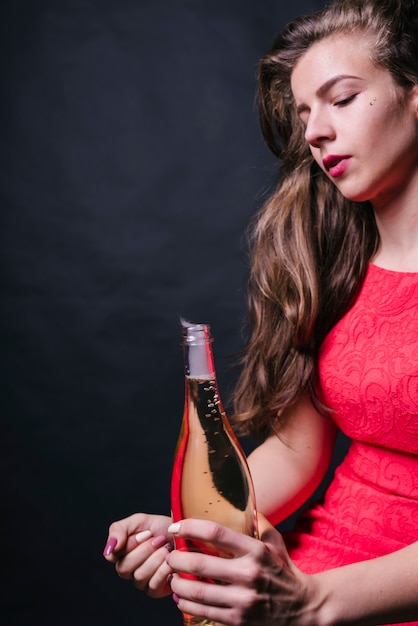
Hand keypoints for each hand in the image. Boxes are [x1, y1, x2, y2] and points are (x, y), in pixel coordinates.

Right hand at [103, 513, 173, 597]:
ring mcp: (140, 582)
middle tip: (159, 539)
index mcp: (121, 553)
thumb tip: (109, 550)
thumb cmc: (160, 528)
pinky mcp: (154, 591)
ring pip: (139, 576)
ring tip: (167, 547)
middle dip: (146, 550)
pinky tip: (170, 560)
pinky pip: (153, 585)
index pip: (113, 555)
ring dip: (157, 558)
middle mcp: (128, 570)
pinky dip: (164, 569)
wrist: (183, 535)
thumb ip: (118, 530)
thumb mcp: (138, 521)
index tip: (147, 532)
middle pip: (125, 568)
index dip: (132, 543)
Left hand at [166, 514, 320, 624]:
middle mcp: (249, 574)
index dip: (190, 527)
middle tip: (170, 554)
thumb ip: (257, 521)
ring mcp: (243, 600)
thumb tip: (238, 502)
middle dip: (176, 558)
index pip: (216, 533)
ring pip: (197, 590)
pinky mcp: (239, 621)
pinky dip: (186, 604)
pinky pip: (203, 611)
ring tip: (173, 576)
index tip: (175, 526)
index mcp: (256, 550)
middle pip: (200, 563)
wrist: (305, 609)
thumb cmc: (284, 570)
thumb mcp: (275, 542)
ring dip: (177, 583)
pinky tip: (181, 597)